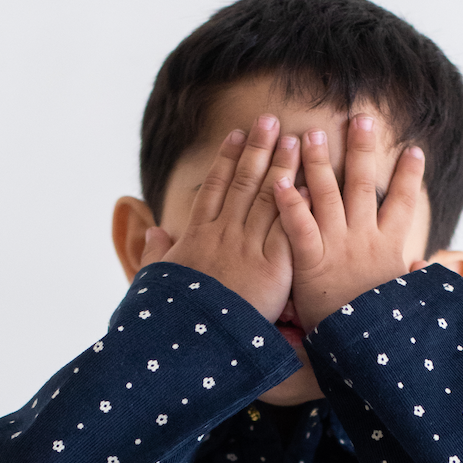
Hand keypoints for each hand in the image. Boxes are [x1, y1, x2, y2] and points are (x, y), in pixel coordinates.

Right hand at [138, 115, 300, 323]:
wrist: (196, 342)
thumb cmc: (174, 316)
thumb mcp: (158, 282)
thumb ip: (156, 254)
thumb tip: (153, 233)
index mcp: (197, 236)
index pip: (215, 188)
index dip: (226, 158)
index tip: (236, 134)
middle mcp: (223, 234)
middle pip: (244, 182)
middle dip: (258, 148)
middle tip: (271, 120)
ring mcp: (248, 248)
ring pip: (268, 197)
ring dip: (282, 166)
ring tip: (295, 139)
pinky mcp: (272, 267)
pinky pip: (288, 228)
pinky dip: (298, 204)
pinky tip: (309, 183)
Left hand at [273, 115, 426, 331]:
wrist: (357, 350)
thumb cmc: (379, 326)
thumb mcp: (405, 300)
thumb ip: (417, 278)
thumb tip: (434, 265)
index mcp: (390, 247)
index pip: (405, 203)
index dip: (411, 176)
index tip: (415, 150)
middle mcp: (365, 239)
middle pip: (366, 185)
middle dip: (364, 149)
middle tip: (361, 118)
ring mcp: (337, 247)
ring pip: (329, 195)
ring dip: (322, 162)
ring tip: (315, 133)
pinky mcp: (310, 262)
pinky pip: (299, 226)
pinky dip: (290, 202)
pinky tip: (281, 179)